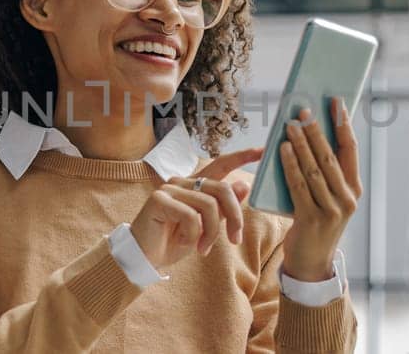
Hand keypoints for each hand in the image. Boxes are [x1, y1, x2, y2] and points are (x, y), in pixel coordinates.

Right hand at [129, 148, 262, 268]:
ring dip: (212, 232)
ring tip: (203, 248)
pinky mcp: (160, 199)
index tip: (262, 150)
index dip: (242, 156)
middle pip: (222, 189)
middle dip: (235, 217)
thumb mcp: (207, 227)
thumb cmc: (174, 242)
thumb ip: (224, 208)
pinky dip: (194, 235)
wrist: (146, 258)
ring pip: (209, 205)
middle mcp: (182, 182)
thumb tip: (245, 185)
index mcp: (195, 185)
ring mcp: (170, 188)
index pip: (221, 164)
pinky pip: (191, 216)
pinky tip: (184, 242)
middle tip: (235, 239)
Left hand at [278, 97, 362, 281]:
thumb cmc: (317, 222)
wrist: (311, 263)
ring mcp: (331, 210)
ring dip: (300, 144)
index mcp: (355, 189)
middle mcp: (347, 198)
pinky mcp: (311, 219)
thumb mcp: (329, 198)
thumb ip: (325, 173)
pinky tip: (282, 149)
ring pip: (314, 169)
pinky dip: (290, 165)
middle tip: (304, 110)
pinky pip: (299, 185)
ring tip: (290, 125)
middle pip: (330, 156)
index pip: (351, 149)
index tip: (335, 102)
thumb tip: (311, 134)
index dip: (343, 124)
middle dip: (316, 130)